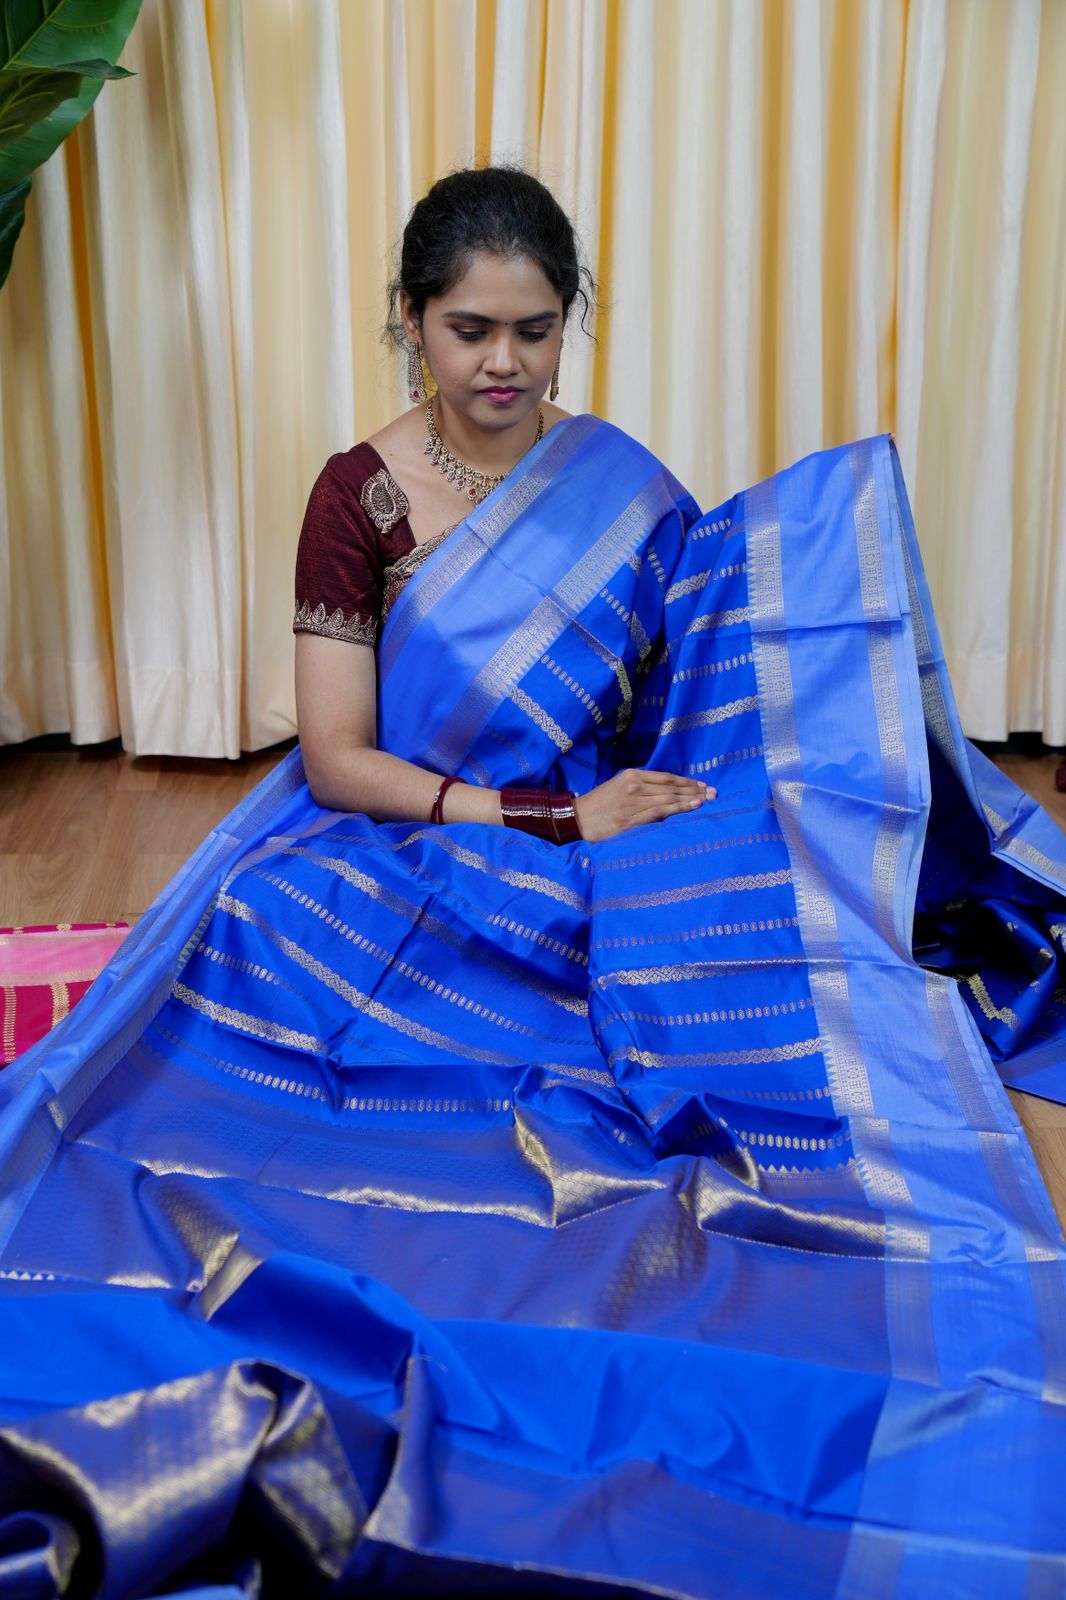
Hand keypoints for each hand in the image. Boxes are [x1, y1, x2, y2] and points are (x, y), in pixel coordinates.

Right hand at [574, 769, 714, 841]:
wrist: (577, 819)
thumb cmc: (599, 803)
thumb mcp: (619, 786)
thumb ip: (641, 786)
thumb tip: (667, 790)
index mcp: (631, 776)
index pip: (666, 777)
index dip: (687, 781)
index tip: (703, 784)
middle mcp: (634, 787)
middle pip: (671, 787)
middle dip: (694, 790)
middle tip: (714, 793)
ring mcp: (633, 804)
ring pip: (668, 799)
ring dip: (690, 799)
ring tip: (707, 800)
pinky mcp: (631, 820)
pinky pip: (659, 813)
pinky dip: (677, 810)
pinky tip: (691, 808)